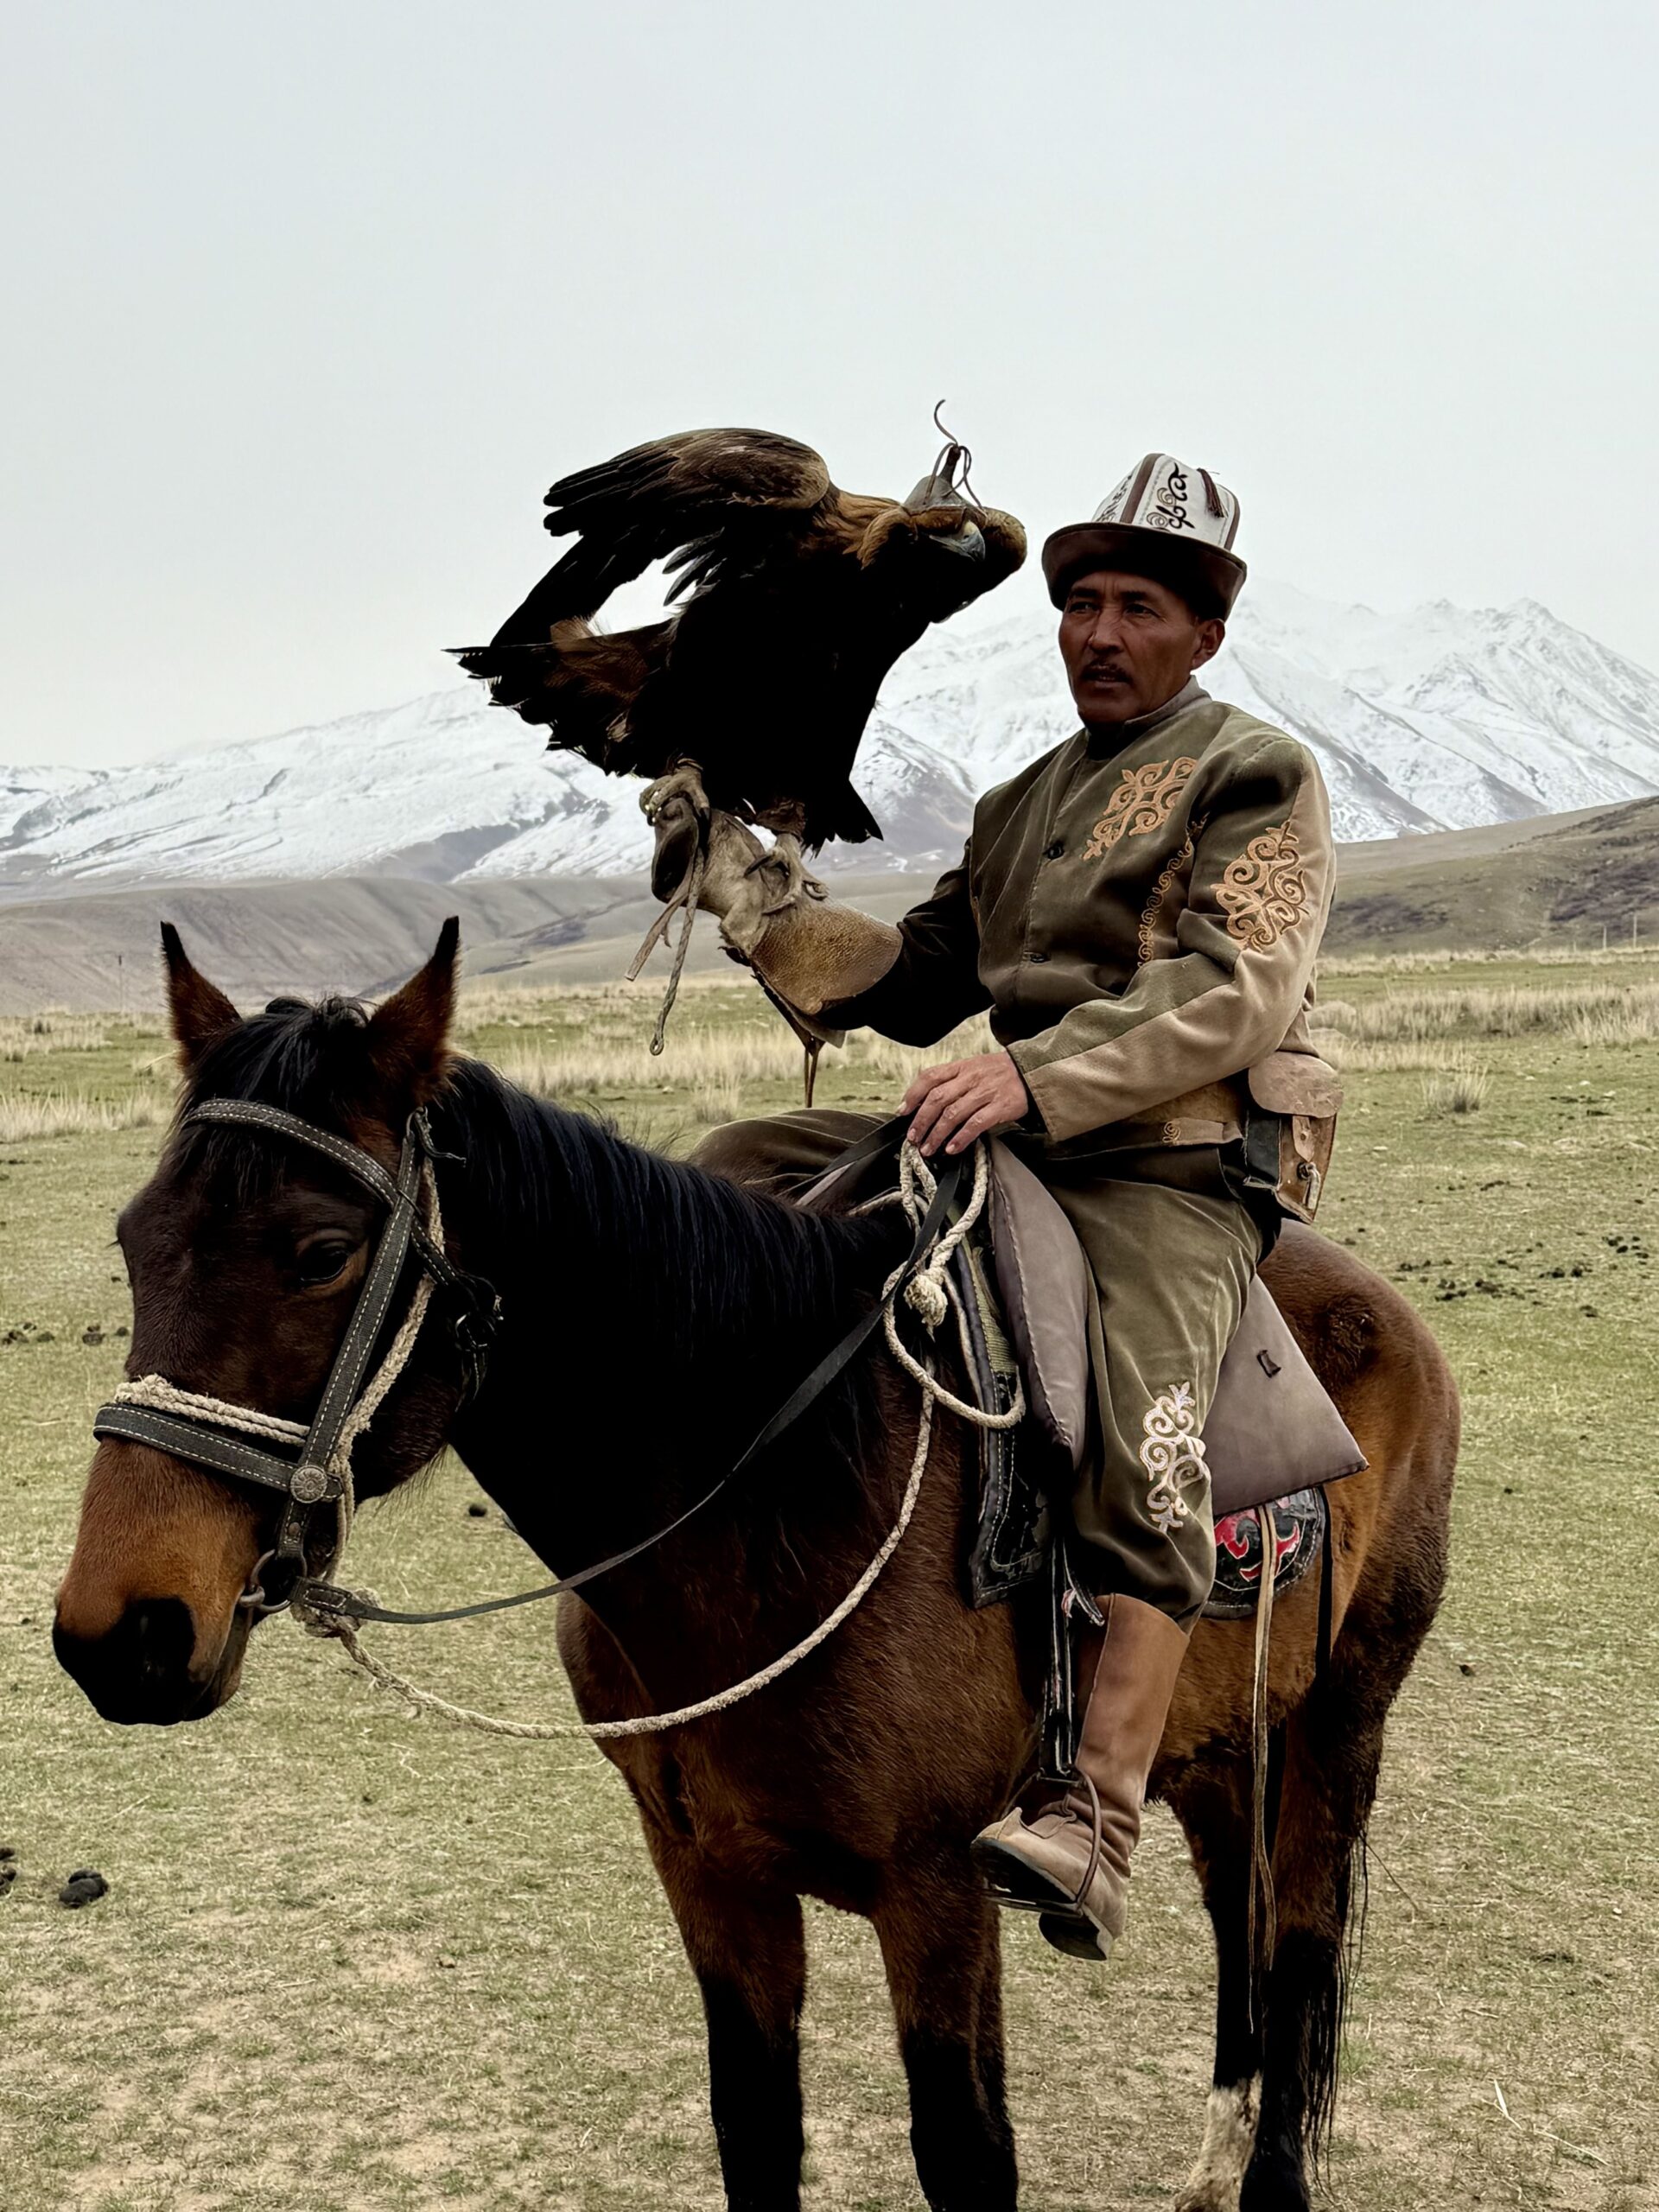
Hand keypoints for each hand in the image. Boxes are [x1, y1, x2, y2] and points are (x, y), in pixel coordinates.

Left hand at [902, 1050, 1029, 1157]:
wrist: (1031, 1072)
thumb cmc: (999, 1073)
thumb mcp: (973, 1067)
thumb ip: (951, 1080)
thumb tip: (925, 1102)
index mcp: (961, 1067)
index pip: (930, 1077)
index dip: (913, 1095)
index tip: (903, 1111)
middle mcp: (970, 1078)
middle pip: (937, 1099)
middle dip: (921, 1121)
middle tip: (913, 1138)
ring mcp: (985, 1092)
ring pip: (953, 1114)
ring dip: (936, 1134)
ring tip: (928, 1148)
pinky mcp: (1000, 1107)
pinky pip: (975, 1124)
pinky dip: (961, 1138)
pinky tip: (951, 1148)